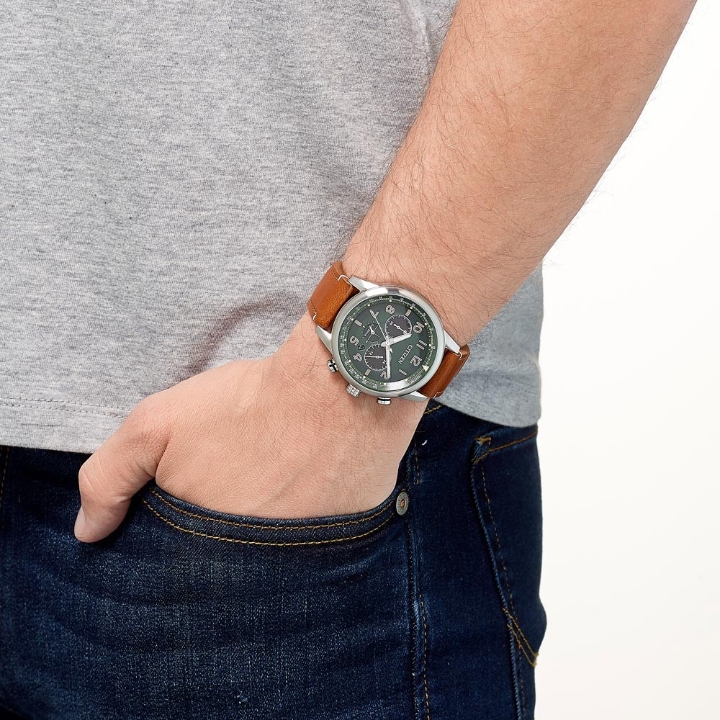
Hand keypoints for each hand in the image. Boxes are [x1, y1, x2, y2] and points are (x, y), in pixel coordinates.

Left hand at [74, 312, 427, 542]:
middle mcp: (251, 569)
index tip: (188, 491)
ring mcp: (300, 562)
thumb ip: (109, 478)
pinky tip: (300, 484)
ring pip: (263, 556)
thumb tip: (89, 533)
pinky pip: (308, 545)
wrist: (338, 390)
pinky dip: (298, 521)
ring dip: (260, 525)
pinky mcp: (341, 546)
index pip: (172, 563)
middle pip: (219, 561)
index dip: (173, 526)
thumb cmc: (249, 405)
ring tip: (265, 480)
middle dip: (216, 528)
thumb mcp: (157, 425)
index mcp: (203, 548)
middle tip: (232, 479)